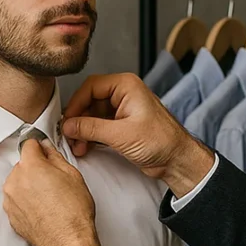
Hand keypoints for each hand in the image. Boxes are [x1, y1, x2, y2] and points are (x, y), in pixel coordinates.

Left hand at [3, 138, 100, 245]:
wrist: (68, 242)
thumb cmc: (73, 213)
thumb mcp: (72, 175)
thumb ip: (55, 156)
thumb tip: (47, 150)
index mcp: (30, 167)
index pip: (28, 145)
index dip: (40, 147)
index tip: (44, 152)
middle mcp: (15, 182)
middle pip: (22, 165)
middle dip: (35, 168)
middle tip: (53, 180)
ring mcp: (10, 200)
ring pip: (18, 182)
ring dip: (29, 185)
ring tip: (49, 197)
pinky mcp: (10, 215)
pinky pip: (16, 200)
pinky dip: (26, 201)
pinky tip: (43, 207)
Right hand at [61, 73, 213, 196]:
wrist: (177, 160)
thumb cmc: (162, 141)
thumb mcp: (121, 134)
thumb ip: (91, 128)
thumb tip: (69, 125)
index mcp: (126, 86)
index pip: (91, 86)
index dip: (76, 103)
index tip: (67, 120)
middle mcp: (123, 94)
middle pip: (89, 101)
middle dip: (78, 120)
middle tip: (70, 135)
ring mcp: (122, 110)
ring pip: (92, 115)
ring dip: (83, 131)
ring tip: (77, 146)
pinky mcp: (122, 125)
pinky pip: (99, 126)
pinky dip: (90, 136)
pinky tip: (85, 147)